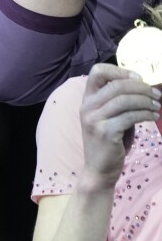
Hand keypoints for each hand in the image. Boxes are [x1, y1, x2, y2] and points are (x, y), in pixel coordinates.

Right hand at [78, 62, 160, 188]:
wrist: (99, 169)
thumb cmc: (109, 142)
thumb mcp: (111, 117)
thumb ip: (121, 101)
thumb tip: (147, 86)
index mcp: (87, 100)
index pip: (97, 72)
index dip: (120, 71)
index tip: (138, 79)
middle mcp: (87, 107)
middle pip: (117, 85)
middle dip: (142, 88)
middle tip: (157, 95)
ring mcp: (94, 120)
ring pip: (126, 100)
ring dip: (147, 102)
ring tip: (158, 107)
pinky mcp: (105, 132)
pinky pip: (131, 116)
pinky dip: (147, 114)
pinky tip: (154, 117)